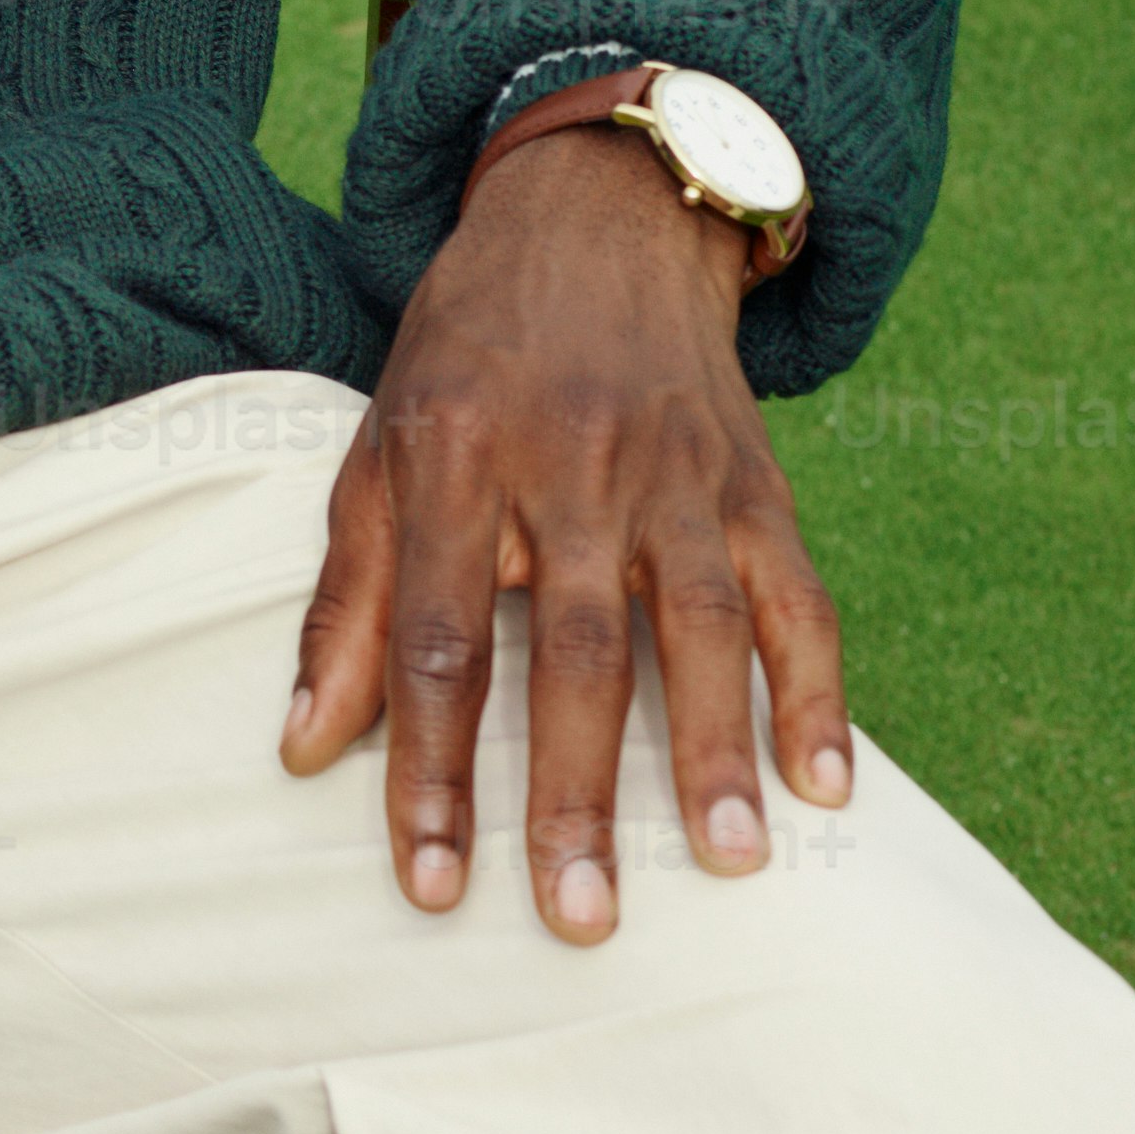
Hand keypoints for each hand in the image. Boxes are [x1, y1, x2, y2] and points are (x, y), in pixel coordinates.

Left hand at [281, 120, 850, 941]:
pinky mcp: (754, 481)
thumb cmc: (468, 354)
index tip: (430, 884)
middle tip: (581, 917)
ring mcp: (674, 475)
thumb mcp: (378, 445)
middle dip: (577, 791)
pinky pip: (797, 595)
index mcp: (453, 459)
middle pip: (573, 650)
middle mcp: (569, 466)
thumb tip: (305, 749)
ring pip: (699, 627)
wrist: (596, 216)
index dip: (428, 768)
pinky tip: (829, 786)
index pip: (433, 639)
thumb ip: (345, 601)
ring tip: (729, 864)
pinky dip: (821, 690)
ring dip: (716, 750)